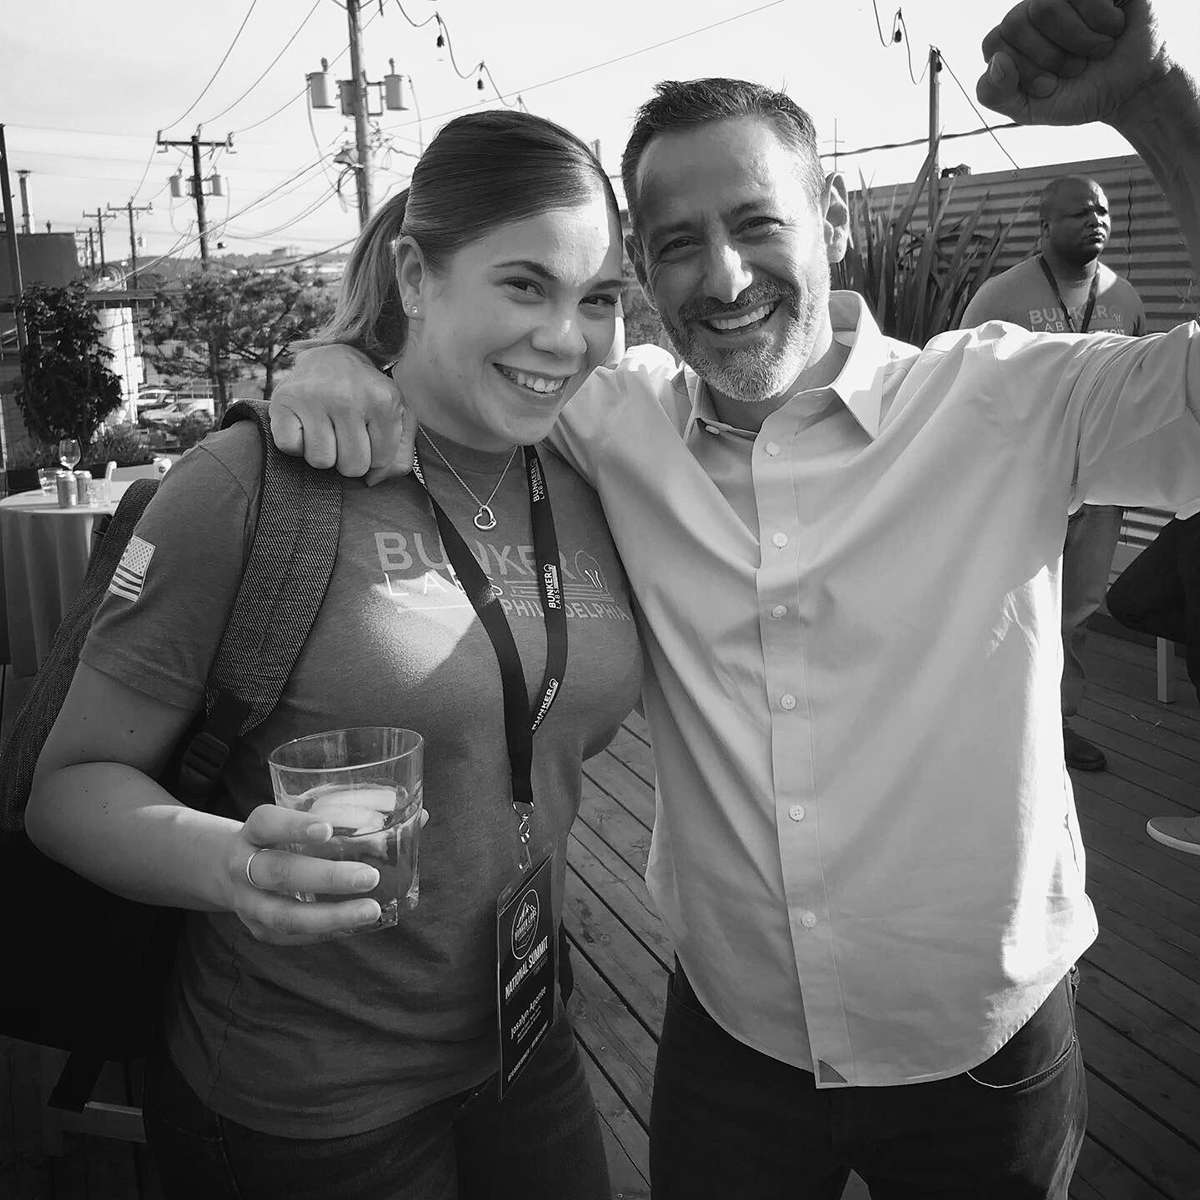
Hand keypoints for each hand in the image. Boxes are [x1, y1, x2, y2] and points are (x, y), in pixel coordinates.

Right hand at [223, 804, 384, 944]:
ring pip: (284, 915)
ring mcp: (247, 902)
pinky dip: (325, 931)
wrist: (228, 871)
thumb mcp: (292, 822)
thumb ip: (332, 819)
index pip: (267, 824)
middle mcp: (243, 867)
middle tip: (369, 877)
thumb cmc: (278, 840)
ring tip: (370, 910)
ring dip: (331, 916)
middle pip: (279, 873)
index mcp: (253, 832)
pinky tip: (355, 924)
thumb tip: (403, 819)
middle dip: (327, 877)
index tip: (327, 829)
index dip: (295, 827)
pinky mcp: (258, 929)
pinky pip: (292, 935)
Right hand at [270, 345, 414, 483]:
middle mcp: (348, 396)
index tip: (369, 432)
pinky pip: (290, 448)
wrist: (332, 358)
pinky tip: (306, 424)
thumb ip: (400, 456)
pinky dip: (296, 444)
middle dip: (349, 457)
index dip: (374, 455)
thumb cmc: (368, 396)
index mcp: (383, 400)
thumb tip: (372, 480)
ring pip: (321, 462)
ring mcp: (313, 397)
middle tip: (345, 432)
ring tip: (326, 428)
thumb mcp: (399, 418)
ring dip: (323, 452)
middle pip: (351, 467)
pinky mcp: (283, 400)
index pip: (380, 462)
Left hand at [976, 0, 1170, 126]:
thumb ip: (995, 95)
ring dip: (1079, 41)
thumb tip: (996, 62)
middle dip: (1050, 58)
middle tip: (1076, 68)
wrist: (1134, 88)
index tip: (1048, 86)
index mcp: (1012, 39)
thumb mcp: (1030, 110)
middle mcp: (1034, 9)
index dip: (1022, 69)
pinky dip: (1103, 21)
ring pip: (1047, 5)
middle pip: (1017, 22)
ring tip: (1098, 50)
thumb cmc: (1081, 94)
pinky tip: (1114, 28)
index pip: (993, 43)